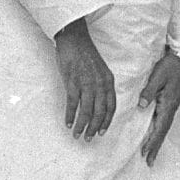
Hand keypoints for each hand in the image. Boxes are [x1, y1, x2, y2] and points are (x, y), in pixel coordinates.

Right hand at [54, 17, 115, 139]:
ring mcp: (86, 83)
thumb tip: (99, 103)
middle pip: (99, 111)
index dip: (106, 121)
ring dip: (82, 125)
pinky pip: (73, 103)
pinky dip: (70, 115)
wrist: (74, 40)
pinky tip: (68, 123)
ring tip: (77, 134)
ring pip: (86, 110)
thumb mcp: (100, 70)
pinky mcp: (72, 81)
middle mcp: (100, 84)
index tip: (102, 132)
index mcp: (108, 81)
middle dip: (94, 128)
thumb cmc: (86, 55)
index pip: (111, 106)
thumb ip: (101, 86)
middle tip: (88, 138)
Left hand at [138, 51, 179, 165]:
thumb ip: (149, 91)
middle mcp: (171, 108)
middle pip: (162, 132)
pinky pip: (164, 121)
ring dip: (157, 141)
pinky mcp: (170, 102)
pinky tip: (154, 135)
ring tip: (151, 154)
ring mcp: (171, 105)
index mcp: (168, 104)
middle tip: (149, 162)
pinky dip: (159, 131)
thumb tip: (141, 106)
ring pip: (163, 128)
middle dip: (155, 147)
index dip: (152, 142)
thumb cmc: (170, 66)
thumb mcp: (158, 76)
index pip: (159, 127)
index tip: (145, 154)